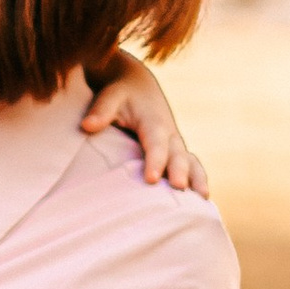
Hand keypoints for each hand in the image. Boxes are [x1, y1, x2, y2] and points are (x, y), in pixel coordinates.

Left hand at [82, 52, 205, 191]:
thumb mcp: (110, 96)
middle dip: (180, 171)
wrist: (138, 86)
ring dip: (198, 179)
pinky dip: (197, 181)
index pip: (156, 142)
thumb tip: (87, 126)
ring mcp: (175, 144)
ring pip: (191, 161)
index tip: (151, 179)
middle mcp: (169, 134)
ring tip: (202, 199)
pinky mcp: (175, 152)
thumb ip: (101, 111)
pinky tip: (200, 202)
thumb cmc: (122, 94)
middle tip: (179, 189)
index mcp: (153, 121)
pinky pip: (191, 167)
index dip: (155, 159)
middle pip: (178, 154)